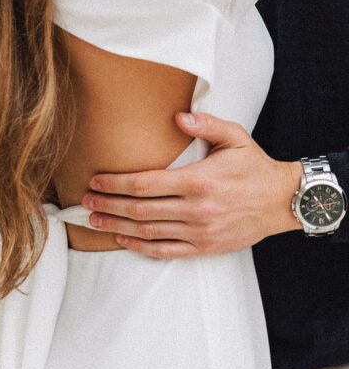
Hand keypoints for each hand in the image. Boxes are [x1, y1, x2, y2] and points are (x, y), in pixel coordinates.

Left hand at [82, 112, 301, 257]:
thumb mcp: (236, 137)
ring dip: (116, 227)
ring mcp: (199, 232)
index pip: (145, 184)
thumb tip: (178, 117)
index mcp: (198, 181)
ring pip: (147, 231)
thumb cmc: (254, 167)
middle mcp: (196, 210)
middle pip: (139, 210)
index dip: (115, 184)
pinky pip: (165, 251)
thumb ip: (206, 124)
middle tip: (85, 202)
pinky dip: (140, 247)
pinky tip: (122, 240)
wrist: (284, 202)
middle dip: (107, 205)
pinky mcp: (204, 248)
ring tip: (94, 221)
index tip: (95, 181)